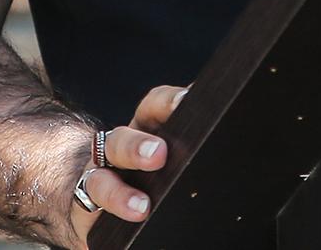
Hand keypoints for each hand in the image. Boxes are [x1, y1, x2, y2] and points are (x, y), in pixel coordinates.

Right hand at [66, 84, 185, 244]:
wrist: (104, 200)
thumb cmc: (154, 174)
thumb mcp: (174, 151)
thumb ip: (192, 143)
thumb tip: (233, 138)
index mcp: (145, 129)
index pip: (153, 106)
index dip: (168, 101)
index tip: (188, 100)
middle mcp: (118, 149)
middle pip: (121, 140)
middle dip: (138, 146)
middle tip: (159, 155)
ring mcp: (99, 177)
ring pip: (100, 179)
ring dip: (120, 193)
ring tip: (142, 208)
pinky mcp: (88, 207)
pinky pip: (91, 210)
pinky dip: (110, 215)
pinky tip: (130, 221)